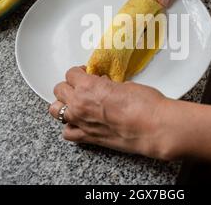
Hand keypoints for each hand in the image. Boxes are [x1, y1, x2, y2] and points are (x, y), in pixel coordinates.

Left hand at [49, 66, 173, 159]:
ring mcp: (81, 122)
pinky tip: (79, 123)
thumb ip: (107, 85)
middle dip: (70, 86)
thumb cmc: (145, 104)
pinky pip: (67, 133)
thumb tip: (104, 86)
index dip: (80, 72)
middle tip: (82, 86)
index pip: (71, 74)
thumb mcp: (124, 84)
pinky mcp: (88, 138)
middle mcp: (80, 104)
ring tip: (76, 103)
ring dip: (64, 104)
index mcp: (88, 86)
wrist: (154, 127)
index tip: (87, 74)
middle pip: (60, 90)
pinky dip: (70, 127)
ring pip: (56, 110)